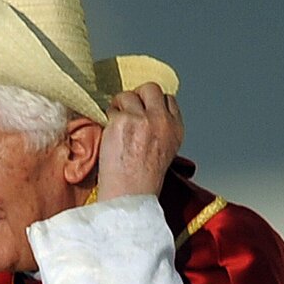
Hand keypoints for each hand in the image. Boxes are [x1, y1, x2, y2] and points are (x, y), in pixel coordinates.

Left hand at [97, 83, 183, 200]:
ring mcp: (142, 119)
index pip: (168, 99)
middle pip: (150, 88)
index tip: (143, 112)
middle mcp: (162, 121)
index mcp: (176, 129)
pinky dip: (108, 119)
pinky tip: (110, 135)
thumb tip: (145, 113)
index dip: (152, 103)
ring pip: (128, 95)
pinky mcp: (123, 120)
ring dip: (119, 107)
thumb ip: (160, 129)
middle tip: (128, 112)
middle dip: (137, 97)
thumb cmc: (142, 181)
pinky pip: (112, 109)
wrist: (130, 195)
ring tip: (117, 127)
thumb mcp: (164, 151)